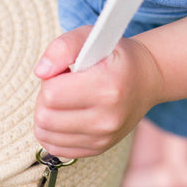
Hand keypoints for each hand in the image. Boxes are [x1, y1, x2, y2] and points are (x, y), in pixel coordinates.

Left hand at [33, 26, 163, 158]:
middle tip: (61, 86)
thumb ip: (62, 47)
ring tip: (64, 101)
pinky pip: (56, 148)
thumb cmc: (114, 55)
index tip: (63, 72)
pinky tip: (64, 117)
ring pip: (46, 135)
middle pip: (45, 117)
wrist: (146, 79)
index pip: (51, 94)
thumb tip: (40, 72)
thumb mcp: (90, 37)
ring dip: (46, 116)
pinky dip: (52, 132)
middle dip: (44, 99)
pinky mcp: (99, 149)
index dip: (49, 79)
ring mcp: (104, 138)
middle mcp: (108, 118)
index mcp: (107, 87)